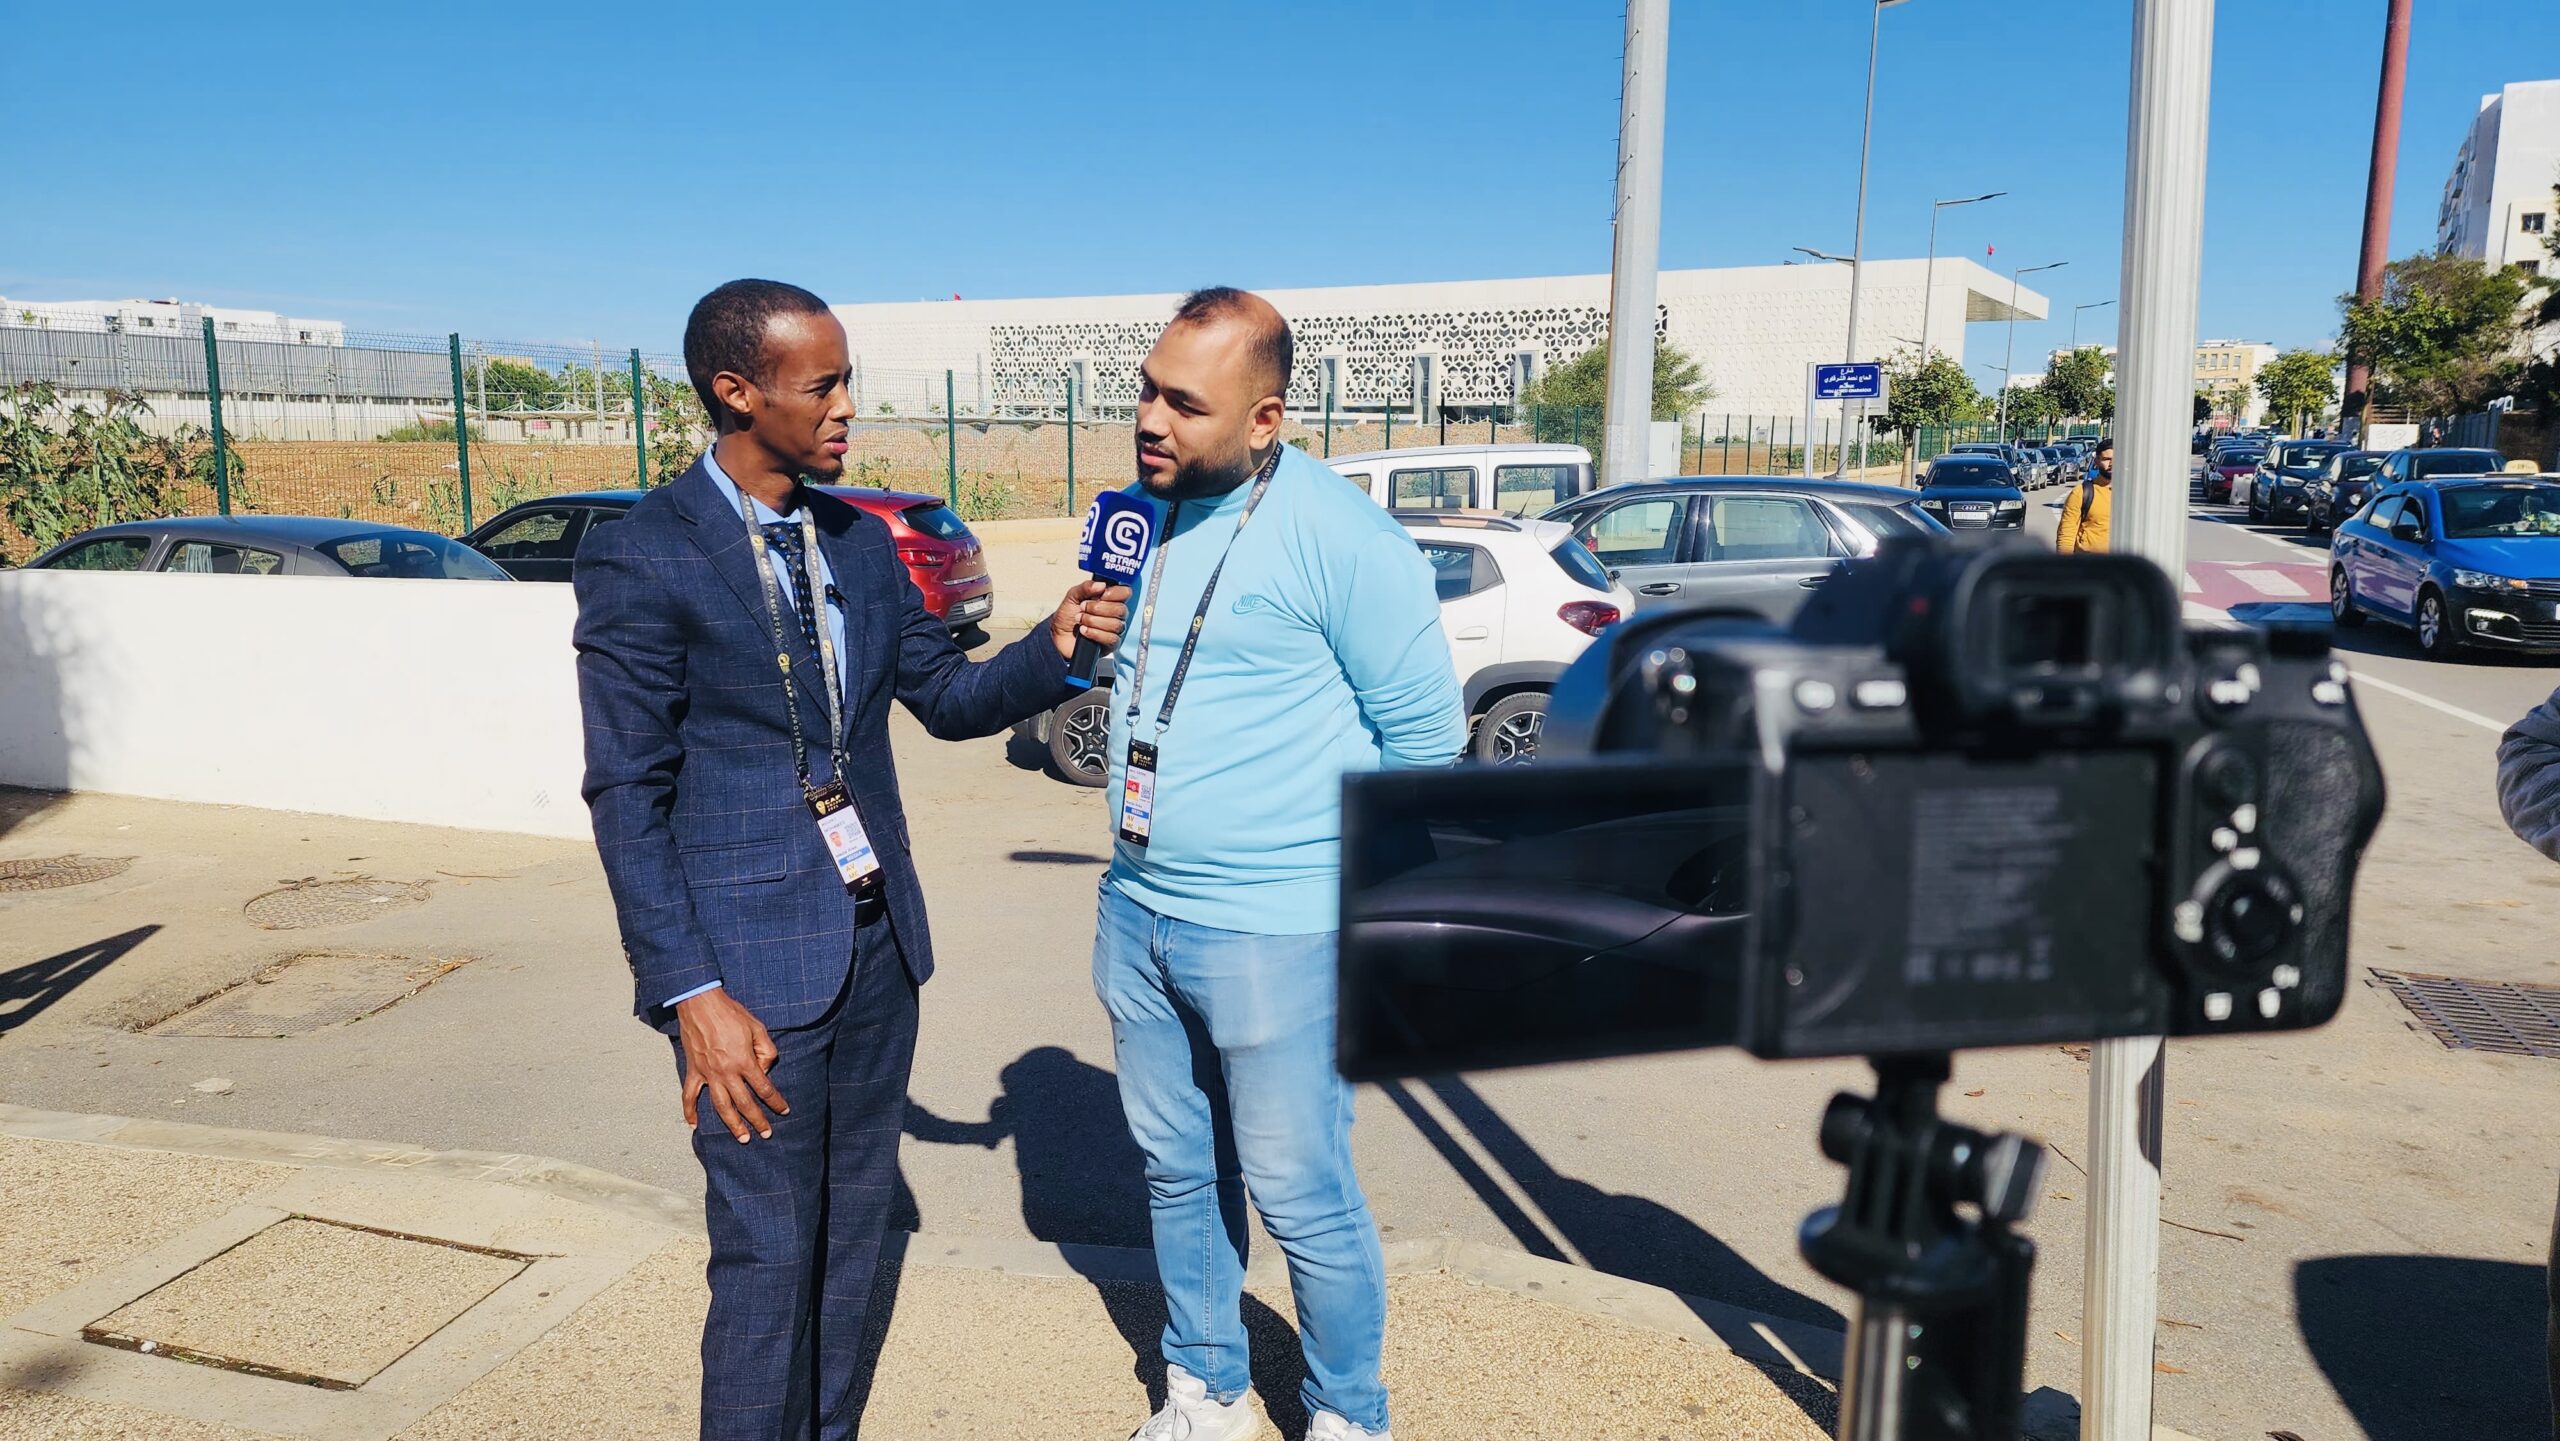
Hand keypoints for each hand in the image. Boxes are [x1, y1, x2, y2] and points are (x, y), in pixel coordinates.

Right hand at [675, 988, 786, 1142]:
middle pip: (744, 1104)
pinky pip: (689, 1095)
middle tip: (766, 1134)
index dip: (776, 1101)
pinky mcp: (693, 1070)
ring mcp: (708, 1074)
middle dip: (757, 1121)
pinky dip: (690, 1111)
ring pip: (721, 1106)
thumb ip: (766, 1051)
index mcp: (744, 1062)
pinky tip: (694, 1125)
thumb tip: (765, 1069)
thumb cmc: (731, 1014)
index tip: (783, 1110)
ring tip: (741, 1138)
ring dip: (732, 1124)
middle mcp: (726, 1072)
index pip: (764, 1089)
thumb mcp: (758, 1028)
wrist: (700, 1004)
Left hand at [1050, 580, 1130, 660]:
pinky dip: (1095, 633)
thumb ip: (1086, 587)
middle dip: (1098, 608)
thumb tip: (1101, 585)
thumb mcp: (1073, 596)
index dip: (1114, 593)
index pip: (1125, 593)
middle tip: (1083, 608)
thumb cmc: (1067, 615)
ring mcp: (1114, 630)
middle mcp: (1115, 614)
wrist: (1057, 634)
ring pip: (1116, 625)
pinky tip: (1084, 631)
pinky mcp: (1110, 644)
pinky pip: (1111, 638)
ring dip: (1093, 621)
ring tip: (1080, 620)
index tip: (1100, 595)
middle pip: (1121, 610)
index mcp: (1110, 599)